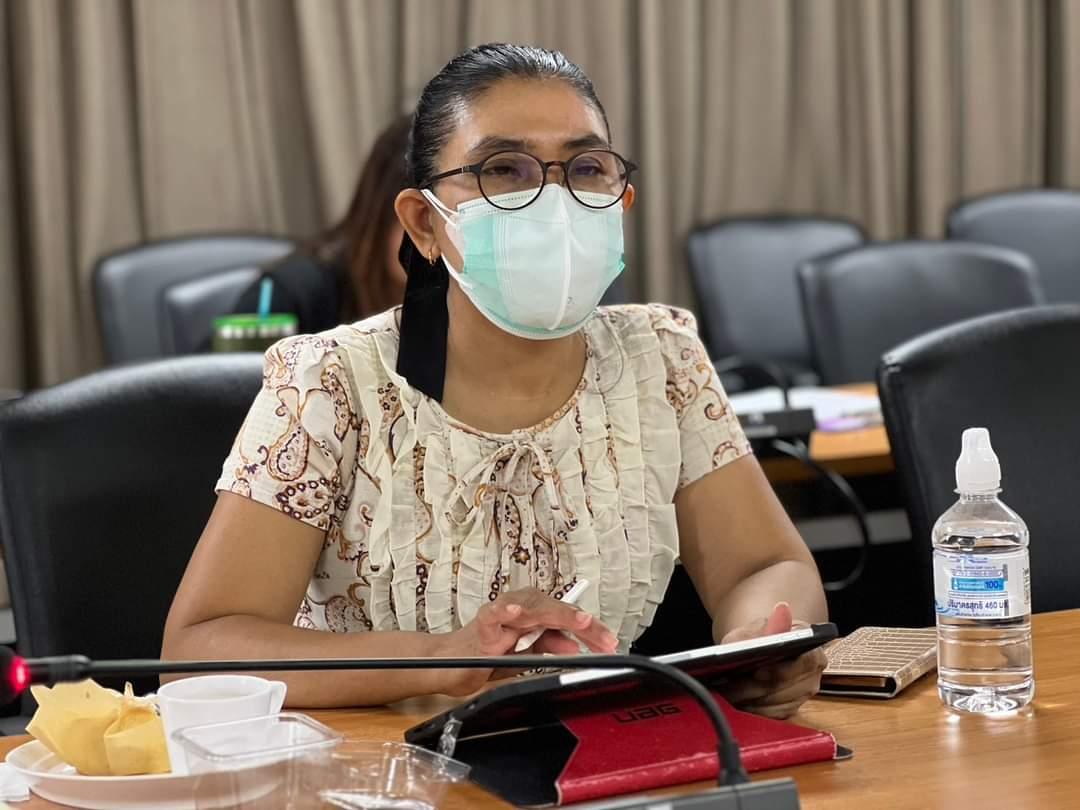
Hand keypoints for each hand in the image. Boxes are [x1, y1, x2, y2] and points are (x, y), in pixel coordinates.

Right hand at [430, 588, 617, 695]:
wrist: (448, 665)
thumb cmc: (485, 656)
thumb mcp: (524, 657)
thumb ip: (547, 649)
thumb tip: (575, 648)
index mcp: (533, 617)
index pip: (567, 619)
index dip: (590, 630)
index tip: (610, 643)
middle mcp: (520, 609)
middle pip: (556, 610)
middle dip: (582, 623)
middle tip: (602, 635)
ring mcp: (501, 615)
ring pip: (533, 606)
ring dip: (557, 612)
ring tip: (578, 618)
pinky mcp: (481, 625)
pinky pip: (493, 614)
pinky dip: (505, 611)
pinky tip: (517, 612)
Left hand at [717, 602, 825, 718]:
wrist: (760, 647)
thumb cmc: (759, 636)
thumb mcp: (756, 627)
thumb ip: (769, 625)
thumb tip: (783, 609)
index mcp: (813, 649)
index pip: (806, 663)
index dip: (781, 669)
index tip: (756, 671)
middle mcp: (813, 675)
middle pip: (787, 688)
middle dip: (756, 688)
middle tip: (729, 686)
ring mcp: (803, 694)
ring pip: (778, 705)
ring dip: (751, 701)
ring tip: (727, 693)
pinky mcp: (790, 709)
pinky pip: (772, 716)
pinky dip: (752, 710)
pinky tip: (736, 702)